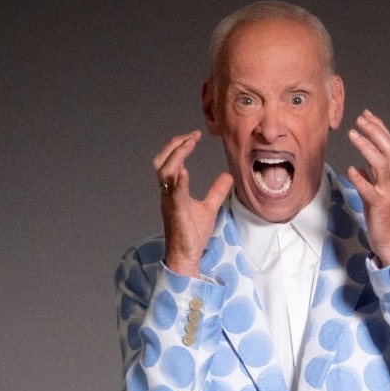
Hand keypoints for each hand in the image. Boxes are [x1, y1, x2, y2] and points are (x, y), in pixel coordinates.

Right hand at [153, 130, 232, 276]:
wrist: (186, 255)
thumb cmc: (192, 234)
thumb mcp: (209, 207)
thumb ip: (216, 191)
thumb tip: (228, 176)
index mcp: (173, 190)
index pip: (170, 161)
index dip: (180, 146)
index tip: (195, 135)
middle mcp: (168, 193)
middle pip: (161, 161)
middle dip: (174, 145)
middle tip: (192, 135)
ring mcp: (170, 202)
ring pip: (163, 173)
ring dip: (176, 156)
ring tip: (189, 143)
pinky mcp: (175, 213)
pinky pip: (173, 195)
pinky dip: (178, 181)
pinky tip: (185, 171)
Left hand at [346, 110, 389, 266]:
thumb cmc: (385, 219)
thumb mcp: (376, 196)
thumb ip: (370, 180)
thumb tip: (359, 168)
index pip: (389, 146)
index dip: (379, 129)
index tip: (366, 115)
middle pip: (389, 149)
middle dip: (375, 131)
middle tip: (360, 118)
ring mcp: (387, 193)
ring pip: (381, 164)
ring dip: (367, 147)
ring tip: (352, 134)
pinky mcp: (379, 207)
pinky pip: (370, 191)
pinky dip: (360, 179)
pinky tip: (351, 169)